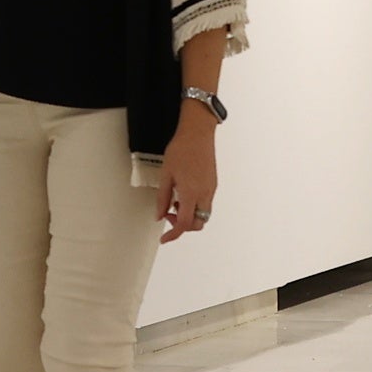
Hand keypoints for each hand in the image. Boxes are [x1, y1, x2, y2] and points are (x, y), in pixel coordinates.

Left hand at [158, 108, 217, 243]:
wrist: (198, 133)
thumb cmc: (180, 150)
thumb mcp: (166, 175)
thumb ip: (162, 198)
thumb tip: (159, 215)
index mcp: (191, 193)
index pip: (184, 224)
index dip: (173, 234)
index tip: (164, 238)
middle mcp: (205, 195)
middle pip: (198, 223)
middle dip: (183, 226)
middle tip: (167, 215)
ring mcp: (211, 190)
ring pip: (203, 215)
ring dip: (189, 216)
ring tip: (174, 202)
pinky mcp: (213, 184)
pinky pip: (205, 204)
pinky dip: (194, 207)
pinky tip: (183, 194)